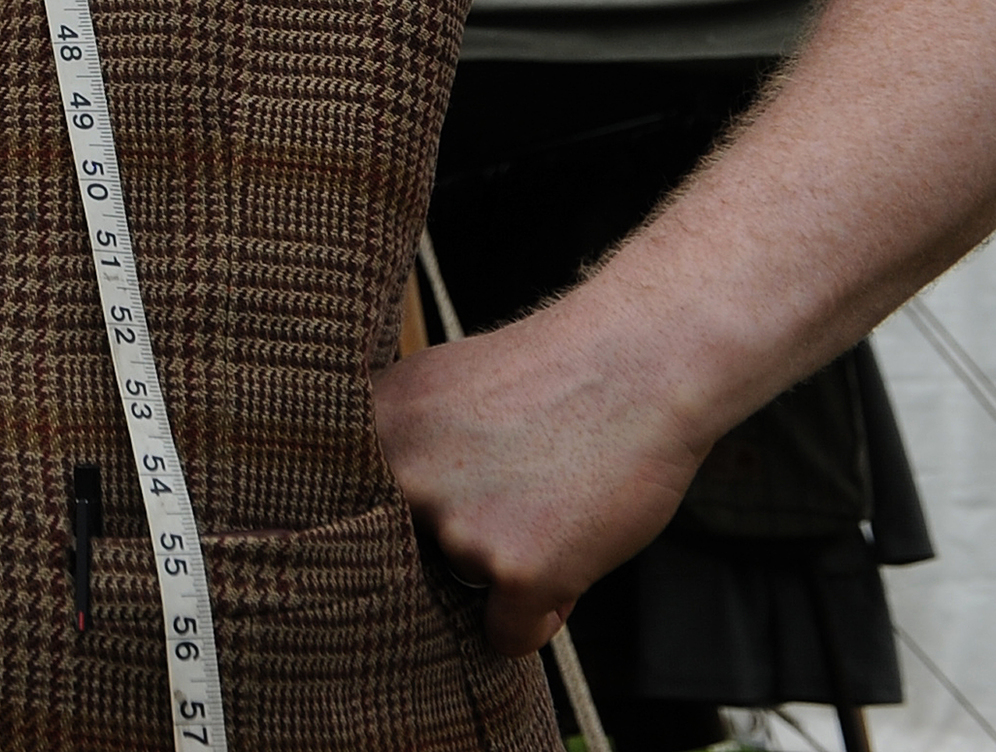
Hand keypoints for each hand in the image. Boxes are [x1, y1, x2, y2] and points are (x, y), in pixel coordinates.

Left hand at [373, 303, 705, 654]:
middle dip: (457, 546)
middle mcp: (402, 479)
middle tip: (514, 498)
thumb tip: (386, 528)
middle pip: (410, 558)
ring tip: (555, 504)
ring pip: (467, 590)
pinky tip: (569, 557)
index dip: (396, 524)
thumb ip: (406, 454)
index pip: (353, 512)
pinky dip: (539, 615)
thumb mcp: (442, 389)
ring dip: (506, 571)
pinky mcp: (517, 570)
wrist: (641, 361)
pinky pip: (510, 634)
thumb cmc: (551, 375)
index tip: (425, 517)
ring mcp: (458, 528)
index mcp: (375, 428)